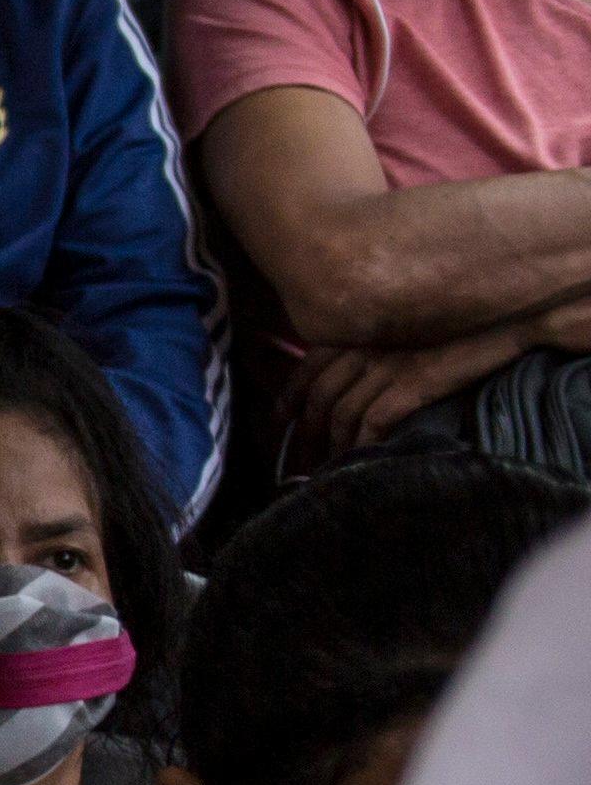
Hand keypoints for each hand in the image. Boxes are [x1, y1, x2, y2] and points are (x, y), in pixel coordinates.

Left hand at [290, 316, 532, 461]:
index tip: (280, 422)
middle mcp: (364, 345)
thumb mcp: (400, 325)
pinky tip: (357, 460)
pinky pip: (374, 421)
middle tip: (299, 460)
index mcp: (356, 328)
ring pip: (342, 413)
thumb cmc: (454, 322)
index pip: (307, 367)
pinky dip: (360, 444)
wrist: (504, 315)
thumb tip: (345, 377)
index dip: (289, 399)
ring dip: (330, 446)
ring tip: (325, 469)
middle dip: (305, 434)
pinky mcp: (414, 383)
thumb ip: (370, 343)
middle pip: (320, 397)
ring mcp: (388, 365)